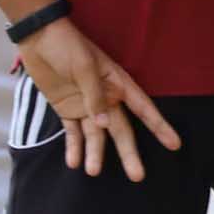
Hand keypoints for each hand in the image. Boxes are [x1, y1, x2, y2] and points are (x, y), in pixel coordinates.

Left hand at [17, 17, 179, 181]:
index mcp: (118, 84)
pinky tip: (73, 162)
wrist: (38, 37)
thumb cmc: (68, 46)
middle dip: (129, 152)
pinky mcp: (66, 109)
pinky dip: (73, 147)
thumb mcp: (84, 67)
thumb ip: (94, 97)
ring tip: (93, 171)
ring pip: (96, 136)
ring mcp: (85, 106)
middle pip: (121, 130)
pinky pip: (72, 133)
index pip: (143, 109)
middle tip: (137, 176)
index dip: (159, 127)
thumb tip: (104, 124)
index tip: (174, 145)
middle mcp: (106, 99)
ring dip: (95, 153)